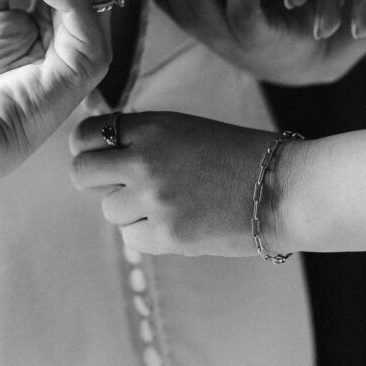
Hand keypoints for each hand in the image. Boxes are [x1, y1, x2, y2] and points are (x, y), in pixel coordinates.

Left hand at [70, 111, 297, 256]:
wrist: (282, 188)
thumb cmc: (240, 155)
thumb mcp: (187, 129)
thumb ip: (144, 137)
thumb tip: (101, 148)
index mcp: (152, 127)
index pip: (86, 134)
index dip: (87, 147)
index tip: (99, 154)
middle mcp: (145, 160)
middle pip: (82, 174)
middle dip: (97, 180)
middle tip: (122, 183)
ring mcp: (154, 200)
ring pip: (109, 209)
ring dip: (129, 208)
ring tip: (166, 202)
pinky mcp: (167, 235)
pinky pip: (131, 237)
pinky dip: (146, 233)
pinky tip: (175, 222)